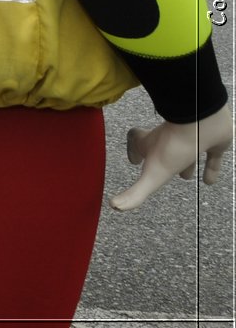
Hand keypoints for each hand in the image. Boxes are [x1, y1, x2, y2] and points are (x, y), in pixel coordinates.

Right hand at [110, 103, 231, 210]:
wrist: (201, 121)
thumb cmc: (174, 145)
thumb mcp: (153, 174)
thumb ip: (135, 193)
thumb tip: (114, 206)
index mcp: (153, 144)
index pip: (137, 143)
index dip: (134, 151)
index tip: (133, 160)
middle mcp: (171, 140)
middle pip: (162, 147)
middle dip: (162, 160)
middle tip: (162, 170)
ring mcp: (193, 139)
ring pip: (188, 152)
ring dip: (187, 163)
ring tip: (186, 176)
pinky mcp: (213, 142)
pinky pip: (212, 156)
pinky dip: (211, 168)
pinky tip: (209, 181)